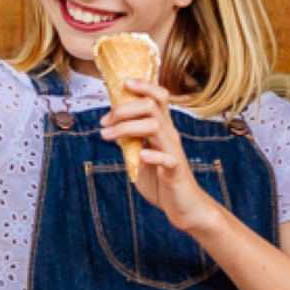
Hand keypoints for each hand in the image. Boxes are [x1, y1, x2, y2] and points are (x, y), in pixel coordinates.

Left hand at [103, 80, 222, 235]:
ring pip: (155, 126)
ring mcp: (174, 151)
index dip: (143, 85)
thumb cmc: (161, 181)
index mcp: (162, 129)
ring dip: (128, 127)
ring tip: (109, 136)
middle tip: (105, 121)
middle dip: (125, 108)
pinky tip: (140, 156)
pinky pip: (167, 158)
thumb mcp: (139, 159)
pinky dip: (152, 155)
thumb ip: (129, 143)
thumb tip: (112, 128)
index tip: (123, 83)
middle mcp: (170, 135)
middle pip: (153, 106)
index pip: (158, 97)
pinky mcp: (176, 170)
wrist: (184, 207)